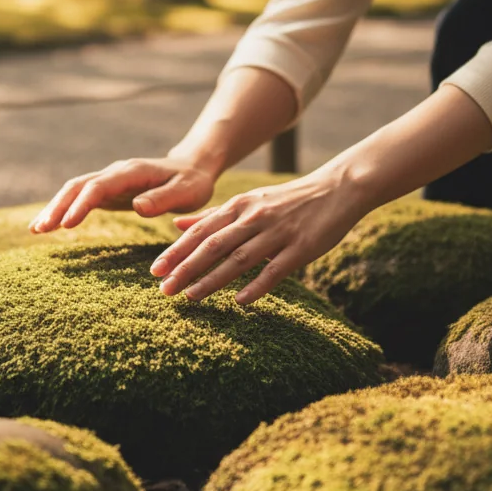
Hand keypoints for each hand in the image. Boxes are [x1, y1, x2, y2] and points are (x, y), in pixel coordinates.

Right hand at [30, 157, 216, 231]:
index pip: (100, 187)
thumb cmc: (192, 182)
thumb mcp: (186, 191)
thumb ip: (162, 198)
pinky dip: (63, 210)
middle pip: (78, 186)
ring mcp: (109, 180)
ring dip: (55, 208)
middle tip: (40, 229)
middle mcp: (115, 172)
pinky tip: (50, 226)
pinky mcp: (108, 191)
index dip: (82, 205)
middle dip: (58, 206)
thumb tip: (138, 207)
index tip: (67, 225)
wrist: (192, 168)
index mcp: (132, 172)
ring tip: (36, 230)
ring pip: (74, 191)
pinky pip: (80, 198)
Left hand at [148, 173, 367, 304]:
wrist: (336, 189)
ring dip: (212, 280)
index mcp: (239, 206)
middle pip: (213, 245)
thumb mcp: (247, 202)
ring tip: (191, 298)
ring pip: (239, 258)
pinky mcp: (302, 247)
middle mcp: (254, 217)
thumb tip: (175, 225)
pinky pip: (275, 269)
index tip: (155, 270)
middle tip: (164, 289)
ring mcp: (278, 232)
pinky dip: (257, 285)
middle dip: (186, 268)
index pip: (200, 231)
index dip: (177, 251)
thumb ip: (212, 215)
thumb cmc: (286, 200)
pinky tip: (240, 302)